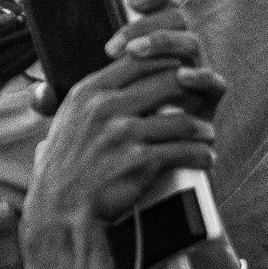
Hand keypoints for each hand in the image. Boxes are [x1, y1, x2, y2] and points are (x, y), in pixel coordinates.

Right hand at [27, 57, 222, 229]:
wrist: (60, 206)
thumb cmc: (63, 166)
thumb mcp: (67, 120)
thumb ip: (89, 100)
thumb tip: (108, 84)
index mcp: (87, 92)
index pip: (136, 62)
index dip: (165, 64)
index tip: (180, 71)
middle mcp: (105, 107)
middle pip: (166, 82)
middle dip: (191, 91)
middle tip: (202, 101)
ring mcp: (123, 133)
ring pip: (182, 120)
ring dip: (202, 128)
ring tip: (207, 134)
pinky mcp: (140, 161)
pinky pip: (184, 151)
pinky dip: (201, 154)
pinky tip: (206, 157)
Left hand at [29, 0, 217, 118]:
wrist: (139, 169)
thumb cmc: (112, 133)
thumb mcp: (86, 112)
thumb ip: (65, 99)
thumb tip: (38, 96)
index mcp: (152, 44)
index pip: (160, 6)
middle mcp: (176, 54)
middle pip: (175, 18)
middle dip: (145, 24)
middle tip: (115, 43)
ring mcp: (195, 74)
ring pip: (191, 42)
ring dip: (164, 42)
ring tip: (137, 52)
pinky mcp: (209, 102)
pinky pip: (217, 82)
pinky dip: (201, 76)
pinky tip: (182, 76)